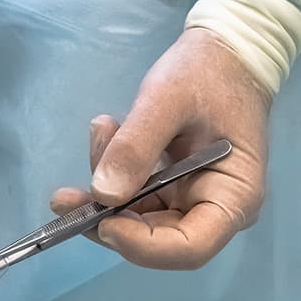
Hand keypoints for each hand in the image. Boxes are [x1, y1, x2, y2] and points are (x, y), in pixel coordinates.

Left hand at [50, 29, 269, 269]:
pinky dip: (113, 172)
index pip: (189, 248)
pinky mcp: (172, 190)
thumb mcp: (168, 99)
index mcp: (234, 198)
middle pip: (157, 240)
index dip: (142, 245)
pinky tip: (107, 132)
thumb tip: (102, 194)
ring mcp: (193, 202)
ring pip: (137, 220)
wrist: (225, 52)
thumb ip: (136, 146)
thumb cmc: (209, 73)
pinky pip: (134, 197)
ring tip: (102, 131)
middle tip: (66, 195)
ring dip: (105, 190)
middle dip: (108, 218)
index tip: (101, 221)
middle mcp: (215, 211)